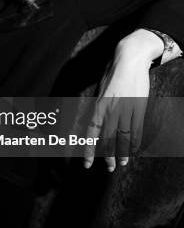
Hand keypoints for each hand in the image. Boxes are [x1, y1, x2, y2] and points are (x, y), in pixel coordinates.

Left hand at [83, 35, 154, 171]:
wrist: (129, 58)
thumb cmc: (113, 72)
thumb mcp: (100, 89)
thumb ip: (99, 106)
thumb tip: (97, 121)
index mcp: (98, 105)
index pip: (91, 133)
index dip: (89, 149)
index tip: (87, 163)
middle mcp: (111, 110)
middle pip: (108, 139)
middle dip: (108, 156)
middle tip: (109, 168)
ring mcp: (126, 109)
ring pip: (123, 137)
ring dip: (123, 153)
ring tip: (123, 164)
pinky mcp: (139, 107)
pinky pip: (137, 128)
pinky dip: (136, 141)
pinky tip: (134, 150)